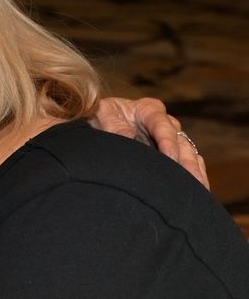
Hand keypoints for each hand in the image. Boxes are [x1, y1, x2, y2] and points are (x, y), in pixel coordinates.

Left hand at [91, 96, 207, 186]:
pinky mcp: (173, 151)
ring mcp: (171, 138)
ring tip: (200, 189)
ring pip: (189, 154)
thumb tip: (129, 136)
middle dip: (187, 161)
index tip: (170, 157)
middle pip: (181, 142)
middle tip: (192, 179)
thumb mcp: (101, 113)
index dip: (167, 141)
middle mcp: (165, 123)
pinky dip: (194, 174)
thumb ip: (113, 124)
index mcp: (149, 110)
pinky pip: (189, 161)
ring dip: (195, 171)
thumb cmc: (99, 115)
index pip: (162, 125)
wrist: (98, 122)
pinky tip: (199, 189)